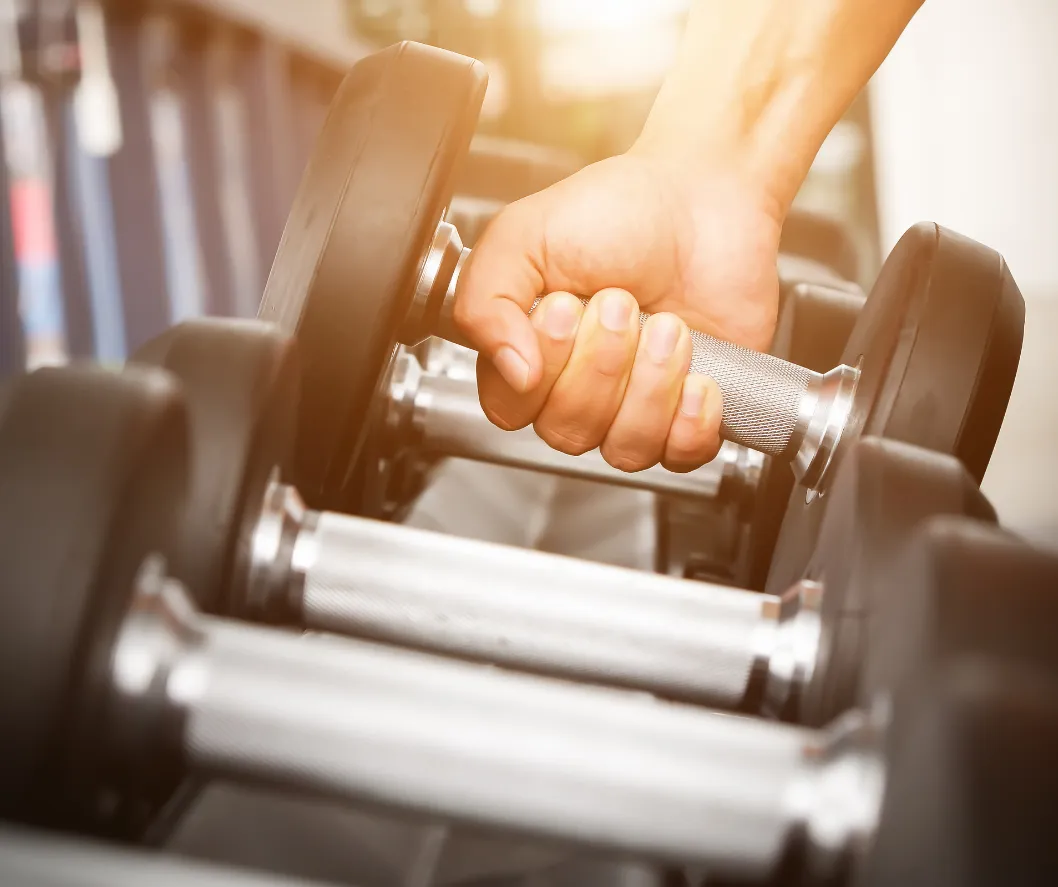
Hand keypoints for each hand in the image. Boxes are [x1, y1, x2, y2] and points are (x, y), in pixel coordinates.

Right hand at [453, 150, 782, 471]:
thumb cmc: (615, 212)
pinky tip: (697, 374)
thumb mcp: (524, 235)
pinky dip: (692, 419)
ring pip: (625, 449)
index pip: (510, 409)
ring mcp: (634, 404)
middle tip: (622, 303)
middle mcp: (576, 387)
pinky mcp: (689, 413)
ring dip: (650, 385)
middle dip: (602, 364)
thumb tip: (509, 369)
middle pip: (568, 431)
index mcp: (526, 352)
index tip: (564, 307)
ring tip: (668, 327)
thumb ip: (485, 300)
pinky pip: (682, 455)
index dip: (541, 369)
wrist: (703, 198)